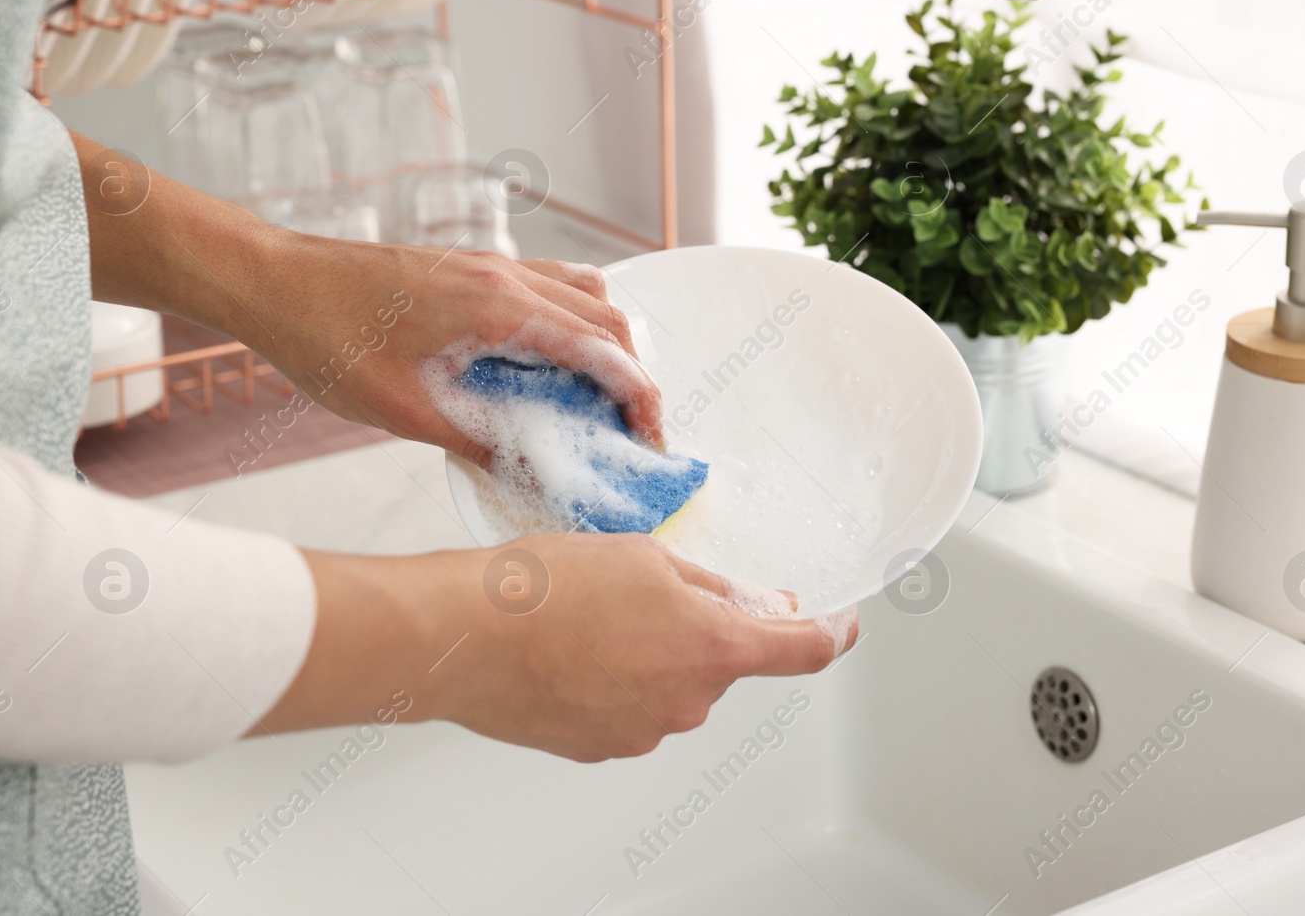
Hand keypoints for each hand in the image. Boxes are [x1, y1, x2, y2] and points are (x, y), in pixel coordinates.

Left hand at [72, 128, 662, 460]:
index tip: (649, 441)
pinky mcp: (471, 267)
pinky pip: (548, 286)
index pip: (602, 349)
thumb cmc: (326, 340)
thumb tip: (532, 471)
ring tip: (591, 399)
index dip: (639, 397)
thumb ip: (478, 441)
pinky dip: (568, 325)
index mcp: (498, 307)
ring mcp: (490, 264)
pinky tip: (539, 368)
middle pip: (608, 318)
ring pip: (584, 293)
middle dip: (632, 375)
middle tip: (627, 431)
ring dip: (604, 344)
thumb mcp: (404, 412)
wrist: (272, 281)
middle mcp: (506, 275)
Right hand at [265, 535, 856, 760]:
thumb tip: (757, 602)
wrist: (463, 635)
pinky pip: (631, 708)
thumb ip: (713, 586)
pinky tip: (572, 649)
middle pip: (724, 663)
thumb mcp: (646, 556)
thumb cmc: (544, 587)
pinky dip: (617, 680)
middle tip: (648, 589)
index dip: (832, 634)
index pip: (802, 650)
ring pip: (674, 685)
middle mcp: (688, 702)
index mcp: (712, 647)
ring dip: (653, 653)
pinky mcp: (600, 748)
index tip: (842, 623)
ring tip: (590, 616)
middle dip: (703, 627)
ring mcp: (644, 731)